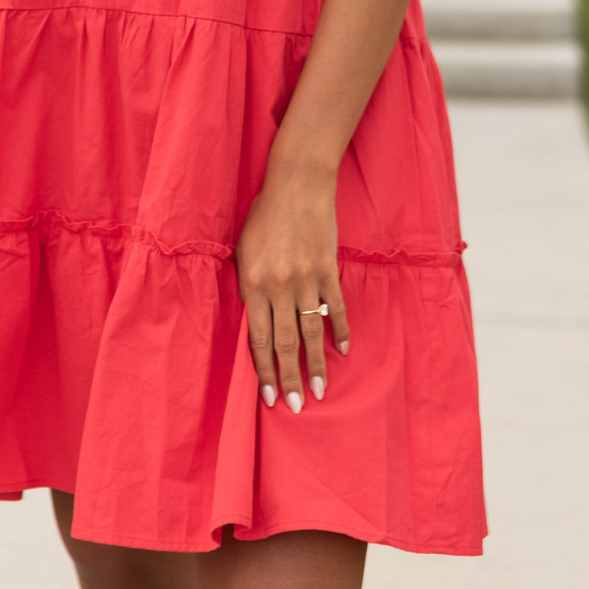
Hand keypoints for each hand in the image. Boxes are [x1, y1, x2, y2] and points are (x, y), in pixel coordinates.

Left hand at [235, 147, 349, 413]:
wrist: (297, 183)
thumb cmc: (264, 214)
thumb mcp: (244, 249)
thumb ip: (249, 285)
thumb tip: (254, 320)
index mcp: (253, 282)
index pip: (258, 338)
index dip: (263, 370)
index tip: (269, 396)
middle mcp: (278, 286)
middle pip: (284, 343)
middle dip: (290, 378)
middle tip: (297, 406)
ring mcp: (306, 278)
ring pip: (310, 331)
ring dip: (316, 364)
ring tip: (321, 391)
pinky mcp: (328, 269)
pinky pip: (335, 307)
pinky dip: (340, 330)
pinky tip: (343, 350)